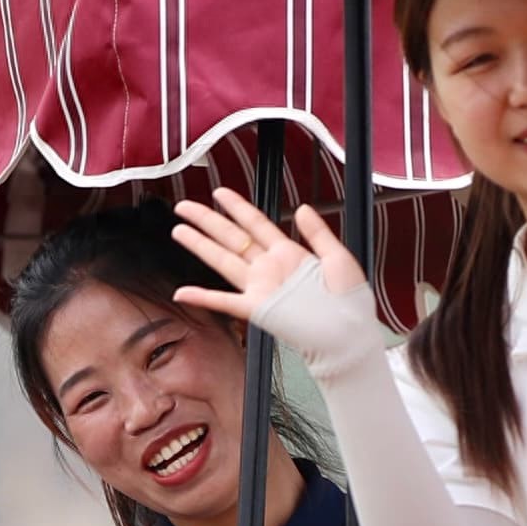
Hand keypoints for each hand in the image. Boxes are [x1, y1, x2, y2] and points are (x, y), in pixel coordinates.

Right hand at [169, 186, 374, 367]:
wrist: (347, 332)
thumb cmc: (347, 301)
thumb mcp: (337, 257)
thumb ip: (318, 232)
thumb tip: (302, 208)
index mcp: (288, 254)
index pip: (256, 223)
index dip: (237, 206)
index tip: (219, 192)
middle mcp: (269, 268)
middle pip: (231, 237)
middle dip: (207, 220)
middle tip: (184, 207)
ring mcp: (260, 287)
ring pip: (222, 260)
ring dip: (199, 245)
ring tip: (179, 231)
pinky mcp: (257, 308)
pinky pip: (224, 301)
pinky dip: (202, 297)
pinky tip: (183, 293)